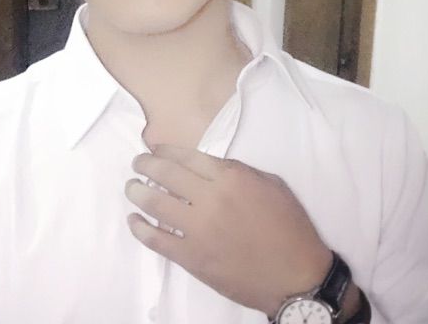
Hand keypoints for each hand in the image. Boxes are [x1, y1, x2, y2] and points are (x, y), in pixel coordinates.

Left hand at [124, 144, 332, 316]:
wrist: (296, 276)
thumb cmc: (289, 227)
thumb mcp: (270, 184)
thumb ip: (238, 170)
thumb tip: (209, 167)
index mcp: (230, 177)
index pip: (186, 156)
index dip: (165, 150)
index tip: (154, 150)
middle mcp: (210, 198)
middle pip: (166, 174)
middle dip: (145, 164)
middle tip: (137, 163)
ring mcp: (198, 229)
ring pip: (156, 203)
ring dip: (137, 192)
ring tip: (132, 187)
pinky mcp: (192, 257)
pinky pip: (157, 239)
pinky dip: (140, 228)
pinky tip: (134, 220)